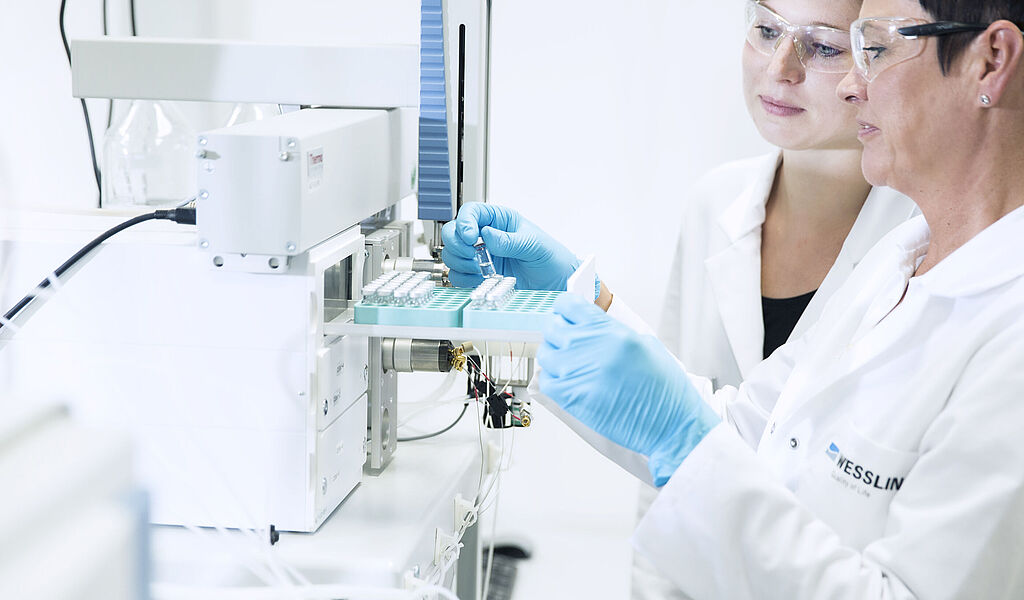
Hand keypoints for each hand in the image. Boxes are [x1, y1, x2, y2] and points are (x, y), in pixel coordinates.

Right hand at [441, 203, 579, 289]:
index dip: (465, 222)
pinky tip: (480, 279)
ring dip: (460, 262)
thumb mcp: (534, 245)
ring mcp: (480, 256)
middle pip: (453, 232)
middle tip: (471, 255)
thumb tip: (487, 235)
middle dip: (457, 244)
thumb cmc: (551, 258)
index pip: (470, 212)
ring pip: (452, 254)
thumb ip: (510, 240)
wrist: (557, 283)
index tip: (471, 237)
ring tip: (480, 269)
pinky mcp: (479, 275)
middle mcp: (486, 236)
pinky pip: (458, 275)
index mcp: (499, 220)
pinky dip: (464, 278)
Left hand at [537, 295, 719, 485]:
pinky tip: (569, 383)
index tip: (567, 315)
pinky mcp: (571, 398)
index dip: (566, 309)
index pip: (569, 306)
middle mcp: (592, 348)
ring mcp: (578, 373)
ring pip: (545, 354)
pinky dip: (553, 380)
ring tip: (570, 366)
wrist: (670, 424)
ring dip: (554, 357)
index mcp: (612, 331)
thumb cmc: (664, 388)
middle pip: (552, 327)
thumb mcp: (644, 344)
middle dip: (558, 332)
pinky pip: (546, 381)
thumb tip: (589, 326)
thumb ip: (612, 332)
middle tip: (567, 341)